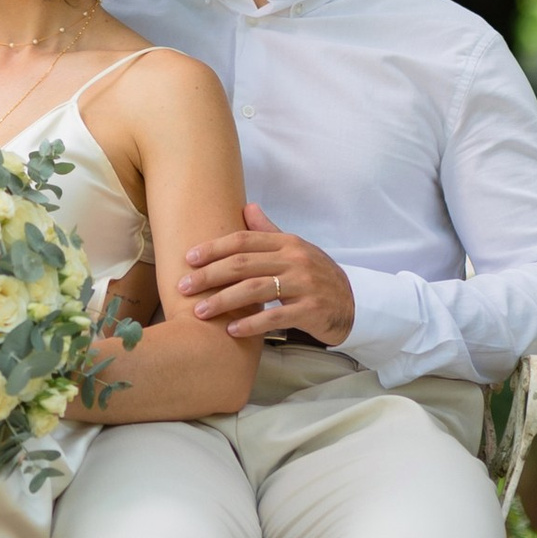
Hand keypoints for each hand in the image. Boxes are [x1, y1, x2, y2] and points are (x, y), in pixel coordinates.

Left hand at [178, 202, 353, 345]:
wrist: (353, 303)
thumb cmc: (315, 275)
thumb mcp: (294, 249)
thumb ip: (268, 231)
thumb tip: (247, 207)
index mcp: (287, 243)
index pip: (243, 241)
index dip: (213, 248)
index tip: (188, 259)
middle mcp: (295, 260)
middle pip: (243, 264)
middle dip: (209, 276)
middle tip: (183, 287)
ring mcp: (304, 285)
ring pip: (255, 290)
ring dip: (223, 301)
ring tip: (199, 312)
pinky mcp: (311, 311)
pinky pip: (275, 317)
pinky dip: (251, 324)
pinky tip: (231, 330)